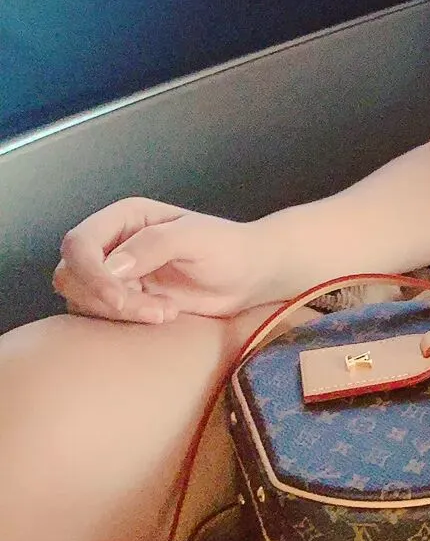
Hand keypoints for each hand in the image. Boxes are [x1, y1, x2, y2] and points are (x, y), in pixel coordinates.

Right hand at [53, 198, 280, 322]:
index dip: (90, 273)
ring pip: (81, 300)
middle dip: (105, 299)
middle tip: (154, 310)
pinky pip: (100, 317)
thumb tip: (112, 266)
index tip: (120, 298)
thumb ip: (154, 245)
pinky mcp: (123, 301)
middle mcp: (113, 244)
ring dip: (120, 314)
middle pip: (71, 275)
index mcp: (125, 218)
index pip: (79, 243)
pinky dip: (126, 322)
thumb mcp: (196, 238)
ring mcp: (115, 275)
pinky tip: (165, 315)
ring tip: (166, 312)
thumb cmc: (227, 248)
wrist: (247, 277)